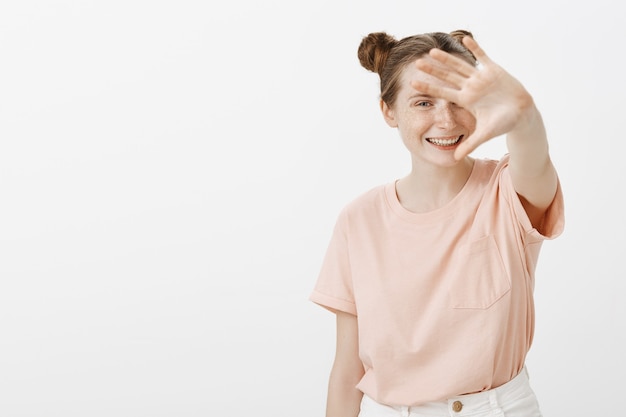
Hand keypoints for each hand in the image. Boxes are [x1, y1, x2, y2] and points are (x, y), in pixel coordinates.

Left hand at [412, 36, 534, 159]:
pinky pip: (483, 57)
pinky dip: (475, 48)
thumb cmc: (503, 124)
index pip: (443, 92)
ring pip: (461, 65)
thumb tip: (455, 158)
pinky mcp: (495, 70)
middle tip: (417, 62)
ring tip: (433, 51)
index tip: (412, 83)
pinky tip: (465, 38)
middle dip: (433, 70)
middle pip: (448, 76)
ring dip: (448, 58)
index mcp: (466, 100)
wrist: (522, 115)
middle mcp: (471, 87)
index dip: (428, 87)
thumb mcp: (484, 134)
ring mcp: (482, 78)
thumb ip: (469, 144)